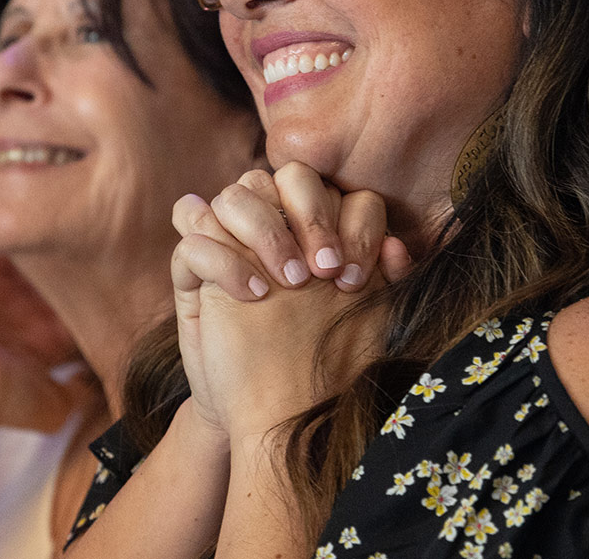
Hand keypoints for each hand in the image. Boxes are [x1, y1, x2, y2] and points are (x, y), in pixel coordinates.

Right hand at [168, 163, 411, 442]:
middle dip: (311, 216)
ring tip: (291, 282)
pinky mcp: (192, 272)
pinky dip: (225, 261)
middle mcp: (272, 224)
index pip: (334, 189)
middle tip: (325, 271)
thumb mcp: (363, 321)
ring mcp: (228, 241)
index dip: (350, 223)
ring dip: (267, 232)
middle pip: (286, 177)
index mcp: (315, 227)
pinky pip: (194, 241)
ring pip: (234, 196)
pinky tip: (255, 294)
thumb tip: (397, 248)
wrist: (274, 412)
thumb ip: (385, 281)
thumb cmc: (321, 360)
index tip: (355, 277)